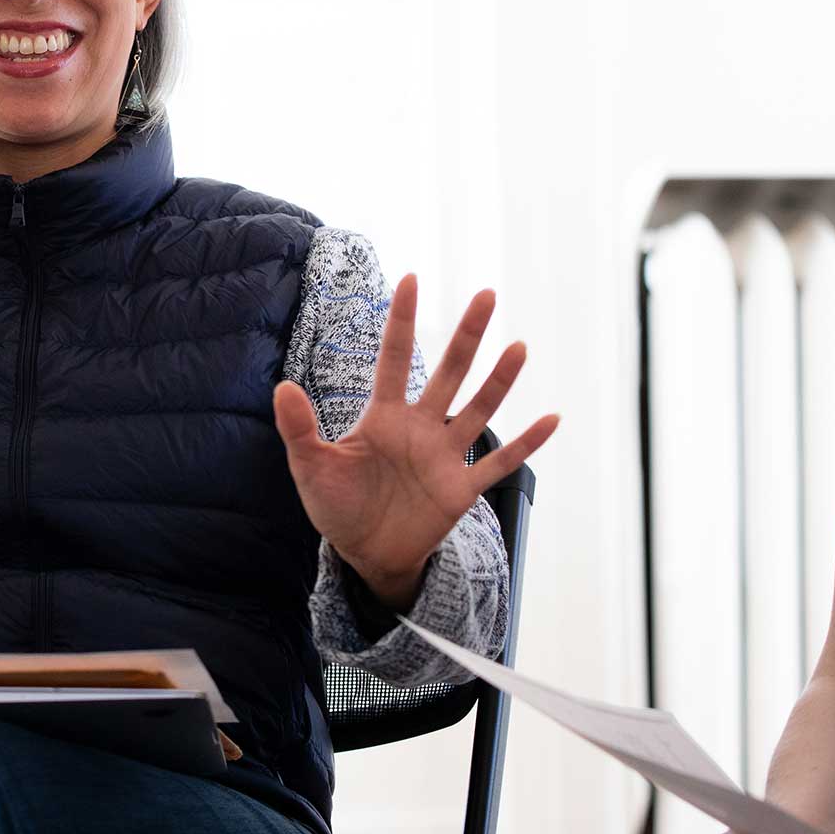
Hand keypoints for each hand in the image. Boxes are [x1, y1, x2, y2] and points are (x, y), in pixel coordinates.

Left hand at [272, 274, 558, 608]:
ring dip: (499, 380)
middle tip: (486, 295)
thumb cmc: (336, 505)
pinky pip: (499, 462)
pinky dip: (525, 443)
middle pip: (449, 373)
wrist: (365, 554)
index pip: (395, 359)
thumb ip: (299, 429)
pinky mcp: (461, 489)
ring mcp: (444, 456)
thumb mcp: (310, 467)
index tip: (411, 279)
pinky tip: (551, 419)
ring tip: (519, 347)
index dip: (402, 321)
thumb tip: (283, 387)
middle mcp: (420, 428)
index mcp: (383, 416)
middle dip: (467, 335)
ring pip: (478, 409)